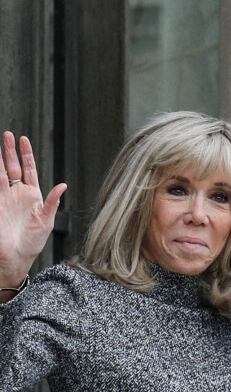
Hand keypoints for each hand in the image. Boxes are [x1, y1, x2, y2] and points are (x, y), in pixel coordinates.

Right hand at [0, 132, 66, 299]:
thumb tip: (63, 185)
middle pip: (12, 166)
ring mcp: (3, 198)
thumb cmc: (32, 243)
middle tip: (7, 134)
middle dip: (9, 150)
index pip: (29, 170)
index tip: (24, 139)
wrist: (14, 257)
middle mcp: (17, 194)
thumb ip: (52, 202)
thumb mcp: (47, 221)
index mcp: (33, 196)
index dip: (26, 155)